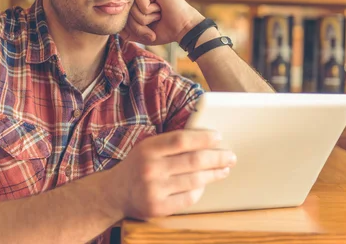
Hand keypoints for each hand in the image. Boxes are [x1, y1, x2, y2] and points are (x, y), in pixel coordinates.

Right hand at [106, 129, 236, 219]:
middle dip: (217, 157)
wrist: (114, 193)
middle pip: (193, 160)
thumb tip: (205, 138)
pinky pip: (188, 198)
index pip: (181, 140)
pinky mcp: (158, 207)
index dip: (203, 138)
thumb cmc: (138, 166)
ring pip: (194, 180)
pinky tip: (205, 184)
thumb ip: (171, 142)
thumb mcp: (148, 147)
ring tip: (224, 169)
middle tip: (230, 156)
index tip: (218, 137)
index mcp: (148, 148)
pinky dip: (200, 190)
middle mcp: (150, 168)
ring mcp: (154, 189)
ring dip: (214, 174)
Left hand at [121, 0, 203, 45]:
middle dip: (138, 24)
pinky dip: (149, 9)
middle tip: (155, 23)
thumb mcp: (140, 33)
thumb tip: (112, 27)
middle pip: (126, 11)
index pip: (123, 14)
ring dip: (145, 18)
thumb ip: (125, 30)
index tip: (149, 31)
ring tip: (158, 15)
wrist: (183, 30)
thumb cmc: (164, 31)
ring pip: (132, 6)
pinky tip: (160, 8)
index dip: (133, 27)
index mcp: (138, 2)